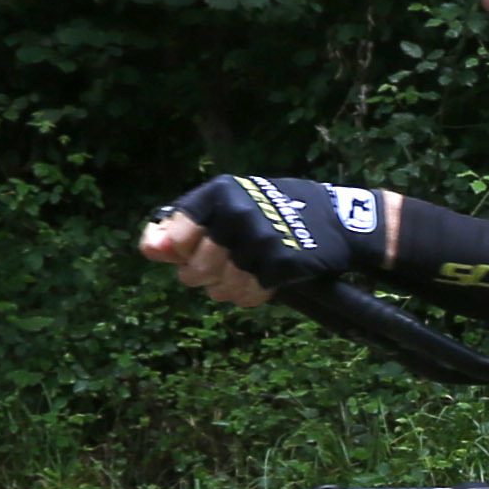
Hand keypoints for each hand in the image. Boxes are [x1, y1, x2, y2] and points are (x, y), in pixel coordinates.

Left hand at [151, 173, 378, 308]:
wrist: (339, 221)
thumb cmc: (278, 210)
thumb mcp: (232, 203)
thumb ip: (190, 224)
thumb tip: (150, 250)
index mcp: (219, 193)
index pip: (173, 235)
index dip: (176, 252)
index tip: (189, 252)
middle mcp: (236, 214)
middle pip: (193, 270)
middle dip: (203, 277)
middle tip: (221, 267)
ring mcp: (259, 240)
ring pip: (220, 288)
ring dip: (228, 289)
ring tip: (244, 274)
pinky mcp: (279, 264)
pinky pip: (248, 295)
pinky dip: (252, 295)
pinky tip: (264, 280)